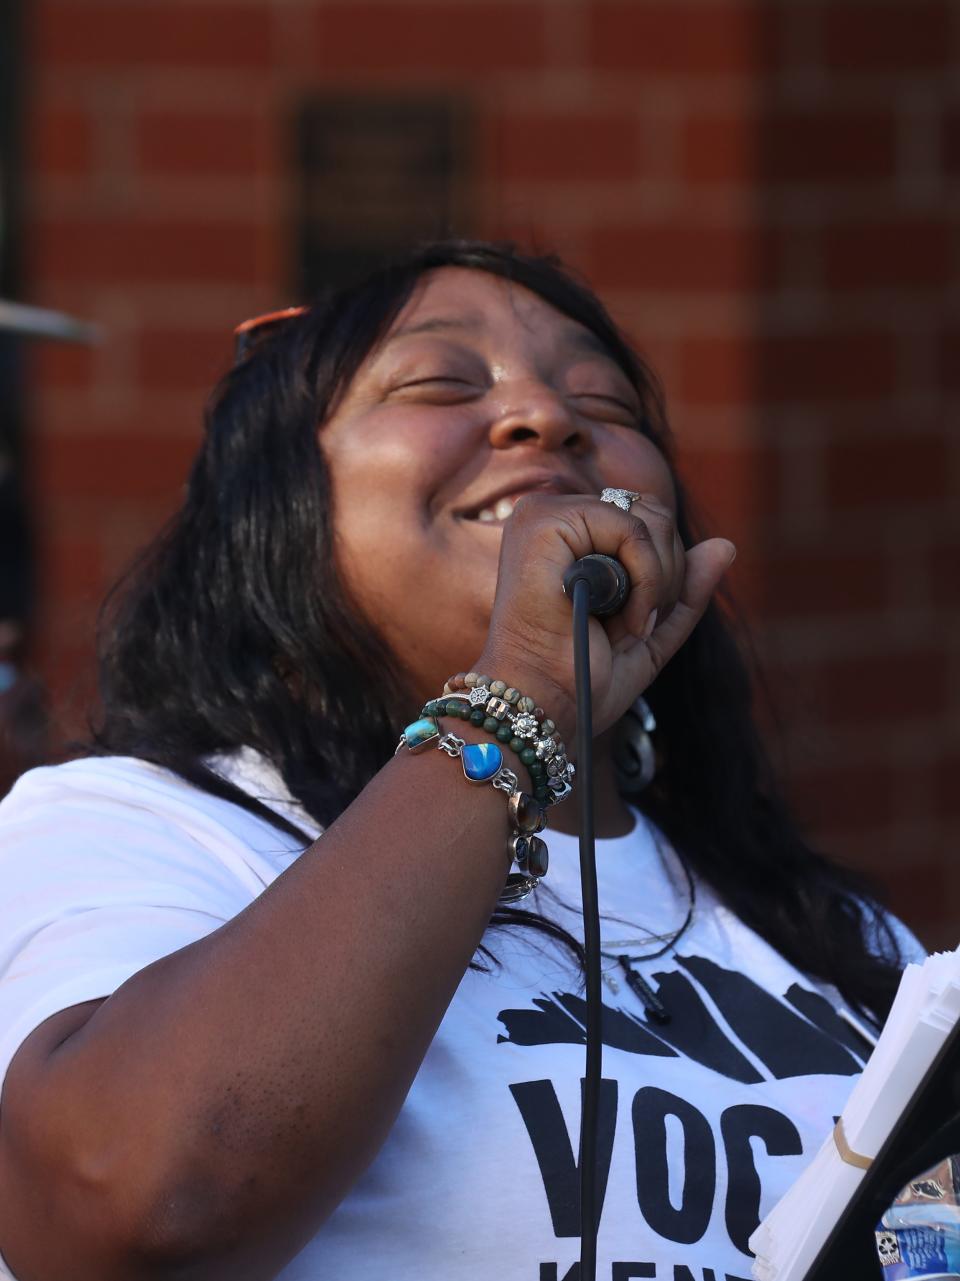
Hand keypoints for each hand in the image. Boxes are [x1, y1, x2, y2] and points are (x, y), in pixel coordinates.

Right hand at [473, 492, 735, 742]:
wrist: (547, 703)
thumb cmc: (583, 676)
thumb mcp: (651, 631)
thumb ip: (686, 589)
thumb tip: (726, 545)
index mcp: (569, 537)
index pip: (648, 521)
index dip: (663, 574)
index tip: (636, 625)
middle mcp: (553, 516)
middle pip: (654, 512)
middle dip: (666, 576)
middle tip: (635, 625)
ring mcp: (545, 514)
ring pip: (649, 518)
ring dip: (657, 581)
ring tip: (625, 623)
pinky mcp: (545, 521)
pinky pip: (633, 529)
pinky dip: (647, 578)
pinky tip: (624, 616)